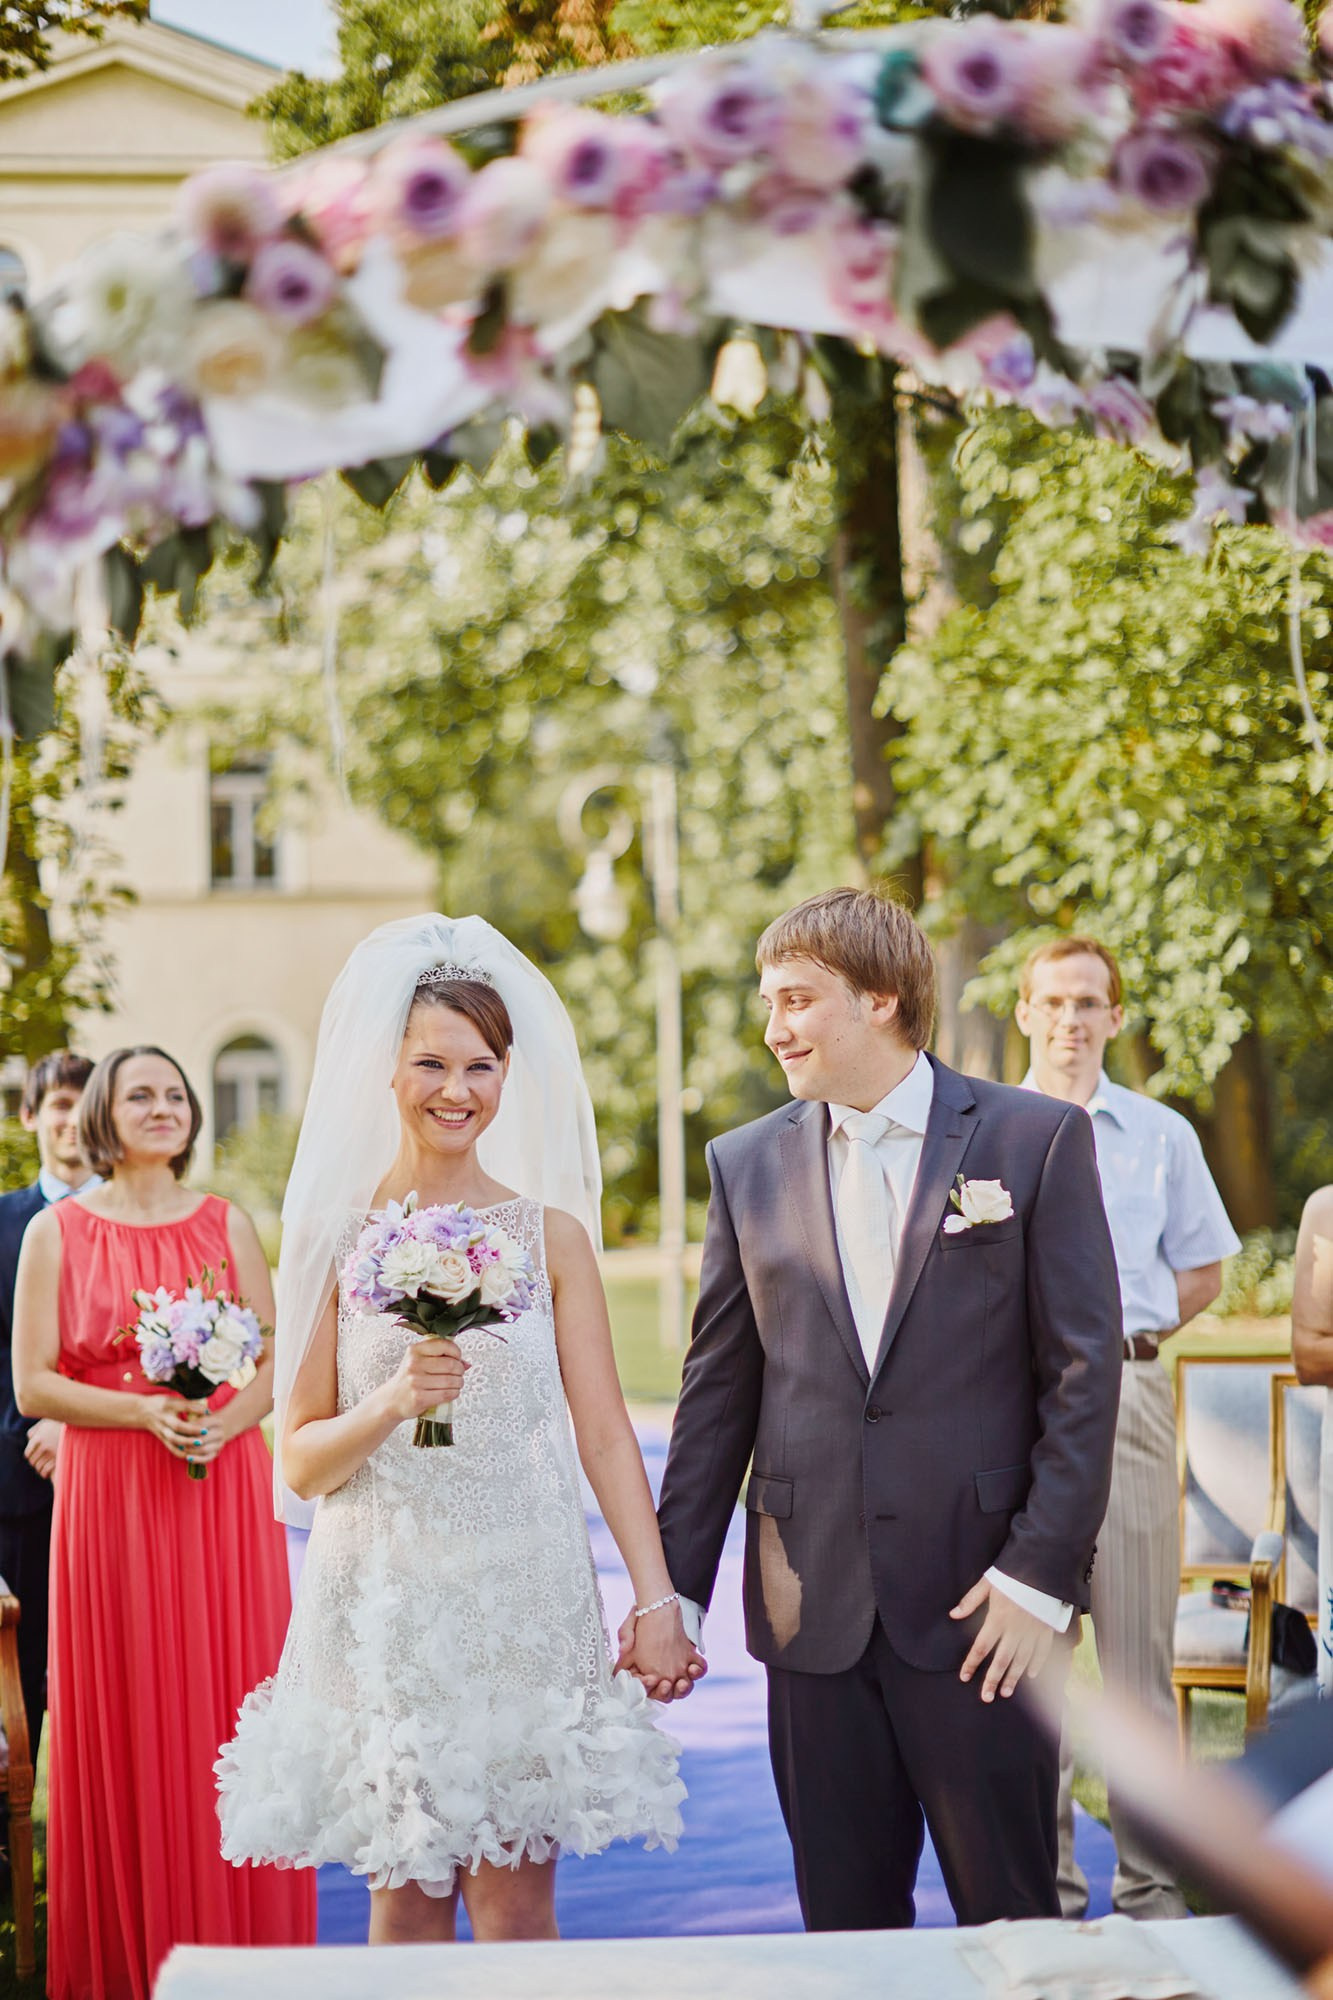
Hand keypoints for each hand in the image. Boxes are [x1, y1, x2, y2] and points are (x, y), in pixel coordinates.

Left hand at [23, 1418, 61, 1480]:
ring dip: (39, 1469)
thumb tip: (29, 1438)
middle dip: (35, 1463)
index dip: (29, 1456)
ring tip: (42, 1468)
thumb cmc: (60, 1425)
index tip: (32, 1457)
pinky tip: (46, 1473)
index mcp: (38, 1437)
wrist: (78, 1427)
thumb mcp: (46, 1423)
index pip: (28, 1453)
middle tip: (38, 1462)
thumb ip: (35, 1430)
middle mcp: (43, 1446)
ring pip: (38, 1467)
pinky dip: (44, 1473)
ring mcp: (51, 1453)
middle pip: (32, 1461)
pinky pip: (45, 1470)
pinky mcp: (58, 1459)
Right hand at [139, 1393, 207, 1463]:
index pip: (184, 1407)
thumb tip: (206, 1410)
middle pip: (178, 1426)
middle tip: (206, 1431)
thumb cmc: (160, 1403)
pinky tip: (189, 1455)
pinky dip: (179, 1452)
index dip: (197, 1409)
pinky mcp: (161, 1438)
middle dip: (193, 1429)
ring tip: (200, 1443)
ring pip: (174, 1439)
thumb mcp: (172, 1399)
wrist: (141, 1411)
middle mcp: (164, 1418)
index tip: (208, 1412)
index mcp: (168, 1406)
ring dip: (187, 1442)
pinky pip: (170, 1447)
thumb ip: (188, 1404)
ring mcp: (162, 1429)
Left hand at [182, 1399, 230, 1468]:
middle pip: (203, 1438)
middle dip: (189, 1440)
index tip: (178, 1427)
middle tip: (177, 1441)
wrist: (214, 1430)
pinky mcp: (216, 1453)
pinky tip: (188, 1458)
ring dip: (191, 1450)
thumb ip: (191, 1421)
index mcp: (218, 1421)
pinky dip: (197, 1459)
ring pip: (204, 1449)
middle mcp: (221, 1433)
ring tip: (181, 1449)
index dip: (190, 1426)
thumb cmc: (202, 1422)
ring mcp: (219, 1444)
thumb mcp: (198, 1417)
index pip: (202, 1423)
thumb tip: (178, 1429)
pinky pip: (207, 1458)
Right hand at [384, 1336, 468, 1425]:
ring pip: (451, 1380)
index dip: (457, 1352)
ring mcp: (416, 1381)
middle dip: (460, 1370)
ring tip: (456, 1383)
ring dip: (459, 1383)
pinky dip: (454, 1393)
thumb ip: (442, 1357)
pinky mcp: (419, 1398)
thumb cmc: (409, 1378)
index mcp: (415, 1350)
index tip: (458, 1358)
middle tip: (459, 1373)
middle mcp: (414, 1364)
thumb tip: (466, 1363)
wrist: (392, 1399)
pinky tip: (451, 1392)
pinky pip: (447, 1394)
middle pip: (451, 1364)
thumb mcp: (420, 1360)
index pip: (444, 1345)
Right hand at [614, 1602, 707, 1702]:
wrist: (659, 1607)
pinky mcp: (690, 1659)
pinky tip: (693, 1666)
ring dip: (683, 1688)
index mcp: (644, 1673)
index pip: (645, 1689)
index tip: (649, 1679)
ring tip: (681, 1682)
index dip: (647, 1687)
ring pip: (684, 1688)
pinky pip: (699, 1670)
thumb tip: (623, 1648)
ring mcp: (678, 1668)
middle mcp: (662, 1675)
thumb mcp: (628, 1627)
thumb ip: (625, 1637)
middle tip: (665, 1683)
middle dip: (665, 1693)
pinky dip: (698, 1671)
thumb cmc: (642, 1621)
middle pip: (666, 1695)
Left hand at [951, 1576, 1053, 1702]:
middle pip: (1001, 1660)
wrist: (1042, 1565)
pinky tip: (1031, 1676)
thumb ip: (971, 1600)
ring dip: (1013, 1677)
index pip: (981, 1647)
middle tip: (986, 1697)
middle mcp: (1015, 1629)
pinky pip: (1042, 1651)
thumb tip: (953, 1615)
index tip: (964, 1677)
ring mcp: (1032, 1631)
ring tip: (1005, 1692)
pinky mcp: (1046, 1628)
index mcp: (998, 1618)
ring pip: (1022, 1659)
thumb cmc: (1012, 1573)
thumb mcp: (988, 1583)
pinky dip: (1037, 1664)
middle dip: (992, 1680)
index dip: (972, 1663)